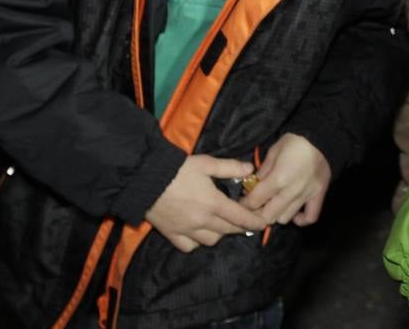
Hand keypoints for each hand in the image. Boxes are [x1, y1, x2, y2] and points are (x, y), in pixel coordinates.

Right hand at [146, 154, 266, 252]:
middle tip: (246, 221)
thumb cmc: (178, 169)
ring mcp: (186, 230)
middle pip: (229, 230)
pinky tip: (200, 233)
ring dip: (221, 233)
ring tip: (222, 224)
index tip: (264, 223)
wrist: (144, 179)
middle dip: (241, 226)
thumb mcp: (206, 163)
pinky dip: (198, 242)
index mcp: (213, 203)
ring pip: (212, 240)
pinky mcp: (171, 234)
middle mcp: (202, 221)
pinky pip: (190, 246)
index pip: (241, 218)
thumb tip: (250, 169)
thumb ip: (230, 167)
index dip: (255, 221)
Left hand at [241, 133, 331, 225]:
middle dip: (258, 212)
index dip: (245, 203)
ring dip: (276, 214)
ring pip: (285, 218)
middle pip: (268, 216)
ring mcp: (306, 196)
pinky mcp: (319, 196)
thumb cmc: (295, 142)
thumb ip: (263, 170)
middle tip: (257, 205)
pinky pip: (310, 217)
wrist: (322, 138)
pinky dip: (300, 219)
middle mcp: (291, 191)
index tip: (243, 200)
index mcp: (278, 178)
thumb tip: (253, 184)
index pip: (255, 201)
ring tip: (274, 205)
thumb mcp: (274, 150)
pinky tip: (293, 212)